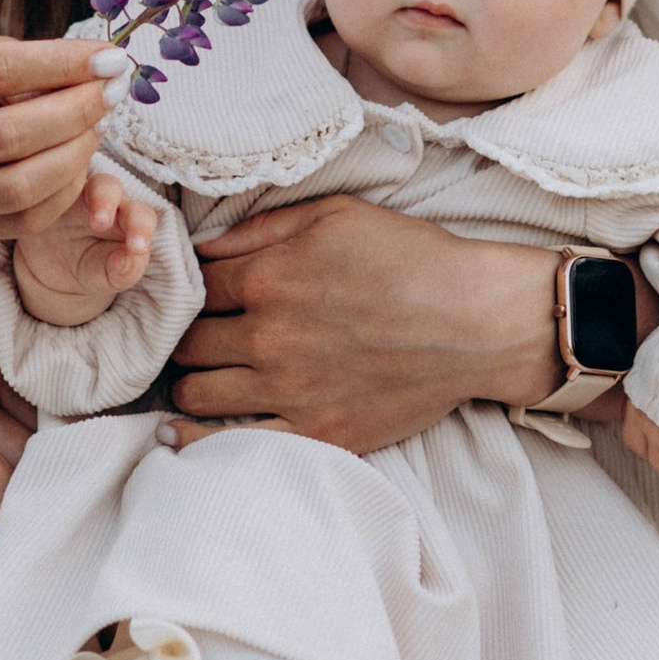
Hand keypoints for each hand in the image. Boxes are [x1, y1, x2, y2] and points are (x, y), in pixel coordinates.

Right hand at [0, 36, 116, 238]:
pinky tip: (78, 160)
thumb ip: (12, 58)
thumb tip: (91, 68)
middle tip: (112, 92)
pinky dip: (64, 189)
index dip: (61, 64)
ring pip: (18, 185)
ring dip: (75, 154)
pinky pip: (24, 219)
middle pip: (8, 134)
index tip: (110, 58)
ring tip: (98, 125)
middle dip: (76, 111)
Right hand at [13, 172, 156, 327]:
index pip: (140, 213)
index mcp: (125, 216)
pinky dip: (37, 193)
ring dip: (69, 193)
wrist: (51, 272)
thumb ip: (124, 271)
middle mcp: (100, 196)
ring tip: (70, 216)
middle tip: (99, 223)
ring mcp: (67, 191)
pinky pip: (40, 185)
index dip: (141, 227)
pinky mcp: (41, 194)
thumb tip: (132, 259)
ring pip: (72, 179)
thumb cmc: (91, 268)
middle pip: (108, 186)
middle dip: (106, 200)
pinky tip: (31, 209)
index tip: (137, 248)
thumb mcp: (108, 276)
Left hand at [175, 197, 562, 449]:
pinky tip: (181, 434)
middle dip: (184, 338)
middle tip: (194, 337)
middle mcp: (270, 337)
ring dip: (191, 384)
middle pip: (186, 345)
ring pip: (196, 395)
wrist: (478, 321)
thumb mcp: (335, 215)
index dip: (188, 289)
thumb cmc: (413, 259)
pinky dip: (200, 440)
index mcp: (269, 278)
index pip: (192, 288)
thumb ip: (261, 228)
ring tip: (203, 375)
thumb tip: (203, 244)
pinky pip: (233, 444)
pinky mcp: (317, 433)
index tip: (195, 296)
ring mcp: (291, 391)